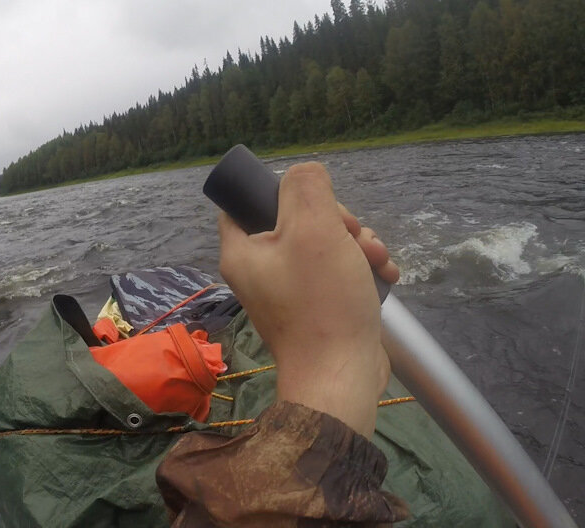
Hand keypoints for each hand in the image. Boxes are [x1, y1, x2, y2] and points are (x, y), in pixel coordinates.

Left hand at [218, 162, 398, 436]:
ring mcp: (288, 291)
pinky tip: (386, 276)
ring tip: (378, 259)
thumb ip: (306, 189)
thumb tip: (305, 174)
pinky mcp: (316, 307)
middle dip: (337, 221)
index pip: (243, 202)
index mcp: (242, 251)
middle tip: (355, 235)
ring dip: (357, 244)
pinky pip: (336, 272)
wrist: (342, 375)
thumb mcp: (315, 230)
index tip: (312, 198)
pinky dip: (361, 268)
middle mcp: (259, 270)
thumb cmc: (321, 302)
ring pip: (323, 244)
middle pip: (295, 220)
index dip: (277, 191)